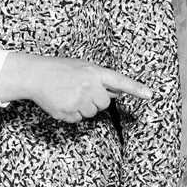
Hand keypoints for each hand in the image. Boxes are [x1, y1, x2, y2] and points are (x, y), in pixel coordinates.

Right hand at [0, 52, 151, 121]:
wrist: (36, 75)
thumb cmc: (60, 69)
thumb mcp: (83, 67)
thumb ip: (101, 79)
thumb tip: (118, 92)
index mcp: (94, 72)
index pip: (120, 81)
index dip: (136, 89)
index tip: (150, 95)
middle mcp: (89, 86)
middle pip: (105, 103)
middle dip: (96, 99)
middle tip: (81, 90)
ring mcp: (79, 100)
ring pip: (92, 113)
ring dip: (84, 107)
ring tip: (69, 94)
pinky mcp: (69, 112)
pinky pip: (78, 119)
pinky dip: (72, 113)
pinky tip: (63, 102)